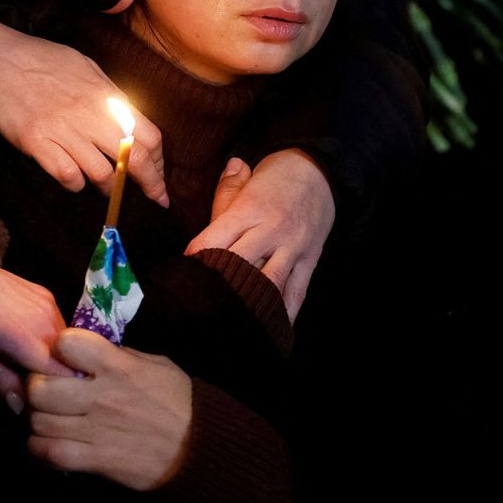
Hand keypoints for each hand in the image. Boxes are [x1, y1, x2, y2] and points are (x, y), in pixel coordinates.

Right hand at [0, 19, 167, 205]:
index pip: (150, 136)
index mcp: (107, 96)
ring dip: (110, 188)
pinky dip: (76, 184)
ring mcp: (63, 129)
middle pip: (134, 159)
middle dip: (150, 184)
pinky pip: (67, 175)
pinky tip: (75, 180)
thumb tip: (132, 125)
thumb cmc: (44, 60)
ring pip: (102, 173)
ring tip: (108, 189)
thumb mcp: (89, 69)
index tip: (160, 176)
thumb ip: (112, 98)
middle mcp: (90, 115)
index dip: (160, 161)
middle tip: (156, 198)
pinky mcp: (35, 142)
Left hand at [0, 266, 74, 408]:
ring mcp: (49, 303)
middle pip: (67, 357)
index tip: (43, 405)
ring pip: (67, 343)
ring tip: (33, 370)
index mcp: (21, 334)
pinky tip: (33, 348)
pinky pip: (61, 326)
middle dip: (57, 377)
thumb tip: (23, 407)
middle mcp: (44, 316)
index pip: (59, 370)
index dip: (56, 392)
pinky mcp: (48, 295)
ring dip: (56, 359)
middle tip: (36, 391)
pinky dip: (53, 342)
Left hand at [26, 329, 191, 490]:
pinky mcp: (94, 460)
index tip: (65, 357)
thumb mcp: (156, 365)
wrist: (198, 447)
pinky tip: (48, 442)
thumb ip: (121, 356)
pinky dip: (40, 448)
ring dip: (38, 419)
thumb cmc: (178, 401)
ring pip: (38, 422)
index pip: (67, 344)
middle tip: (47, 390)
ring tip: (48, 417)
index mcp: (119, 367)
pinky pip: (48, 453)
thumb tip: (89, 353)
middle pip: (40, 388)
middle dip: (37, 386)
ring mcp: (95, 430)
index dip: (60, 348)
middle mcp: (102, 396)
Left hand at [186, 149, 335, 320]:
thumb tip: (200, 206)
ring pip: (268, 282)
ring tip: (230, 325)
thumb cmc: (278, 177)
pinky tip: (271, 331)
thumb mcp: (248, 181)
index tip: (180, 278)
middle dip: (217, 287)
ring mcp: (292, 247)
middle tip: (198, 307)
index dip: (194, 261)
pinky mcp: (309, 259)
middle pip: (237, 265)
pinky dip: (284, 313)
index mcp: (248, 210)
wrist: (321, 171)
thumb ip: (223, 194)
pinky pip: (297, 292)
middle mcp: (270, 230)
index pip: (212, 241)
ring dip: (249, 304)